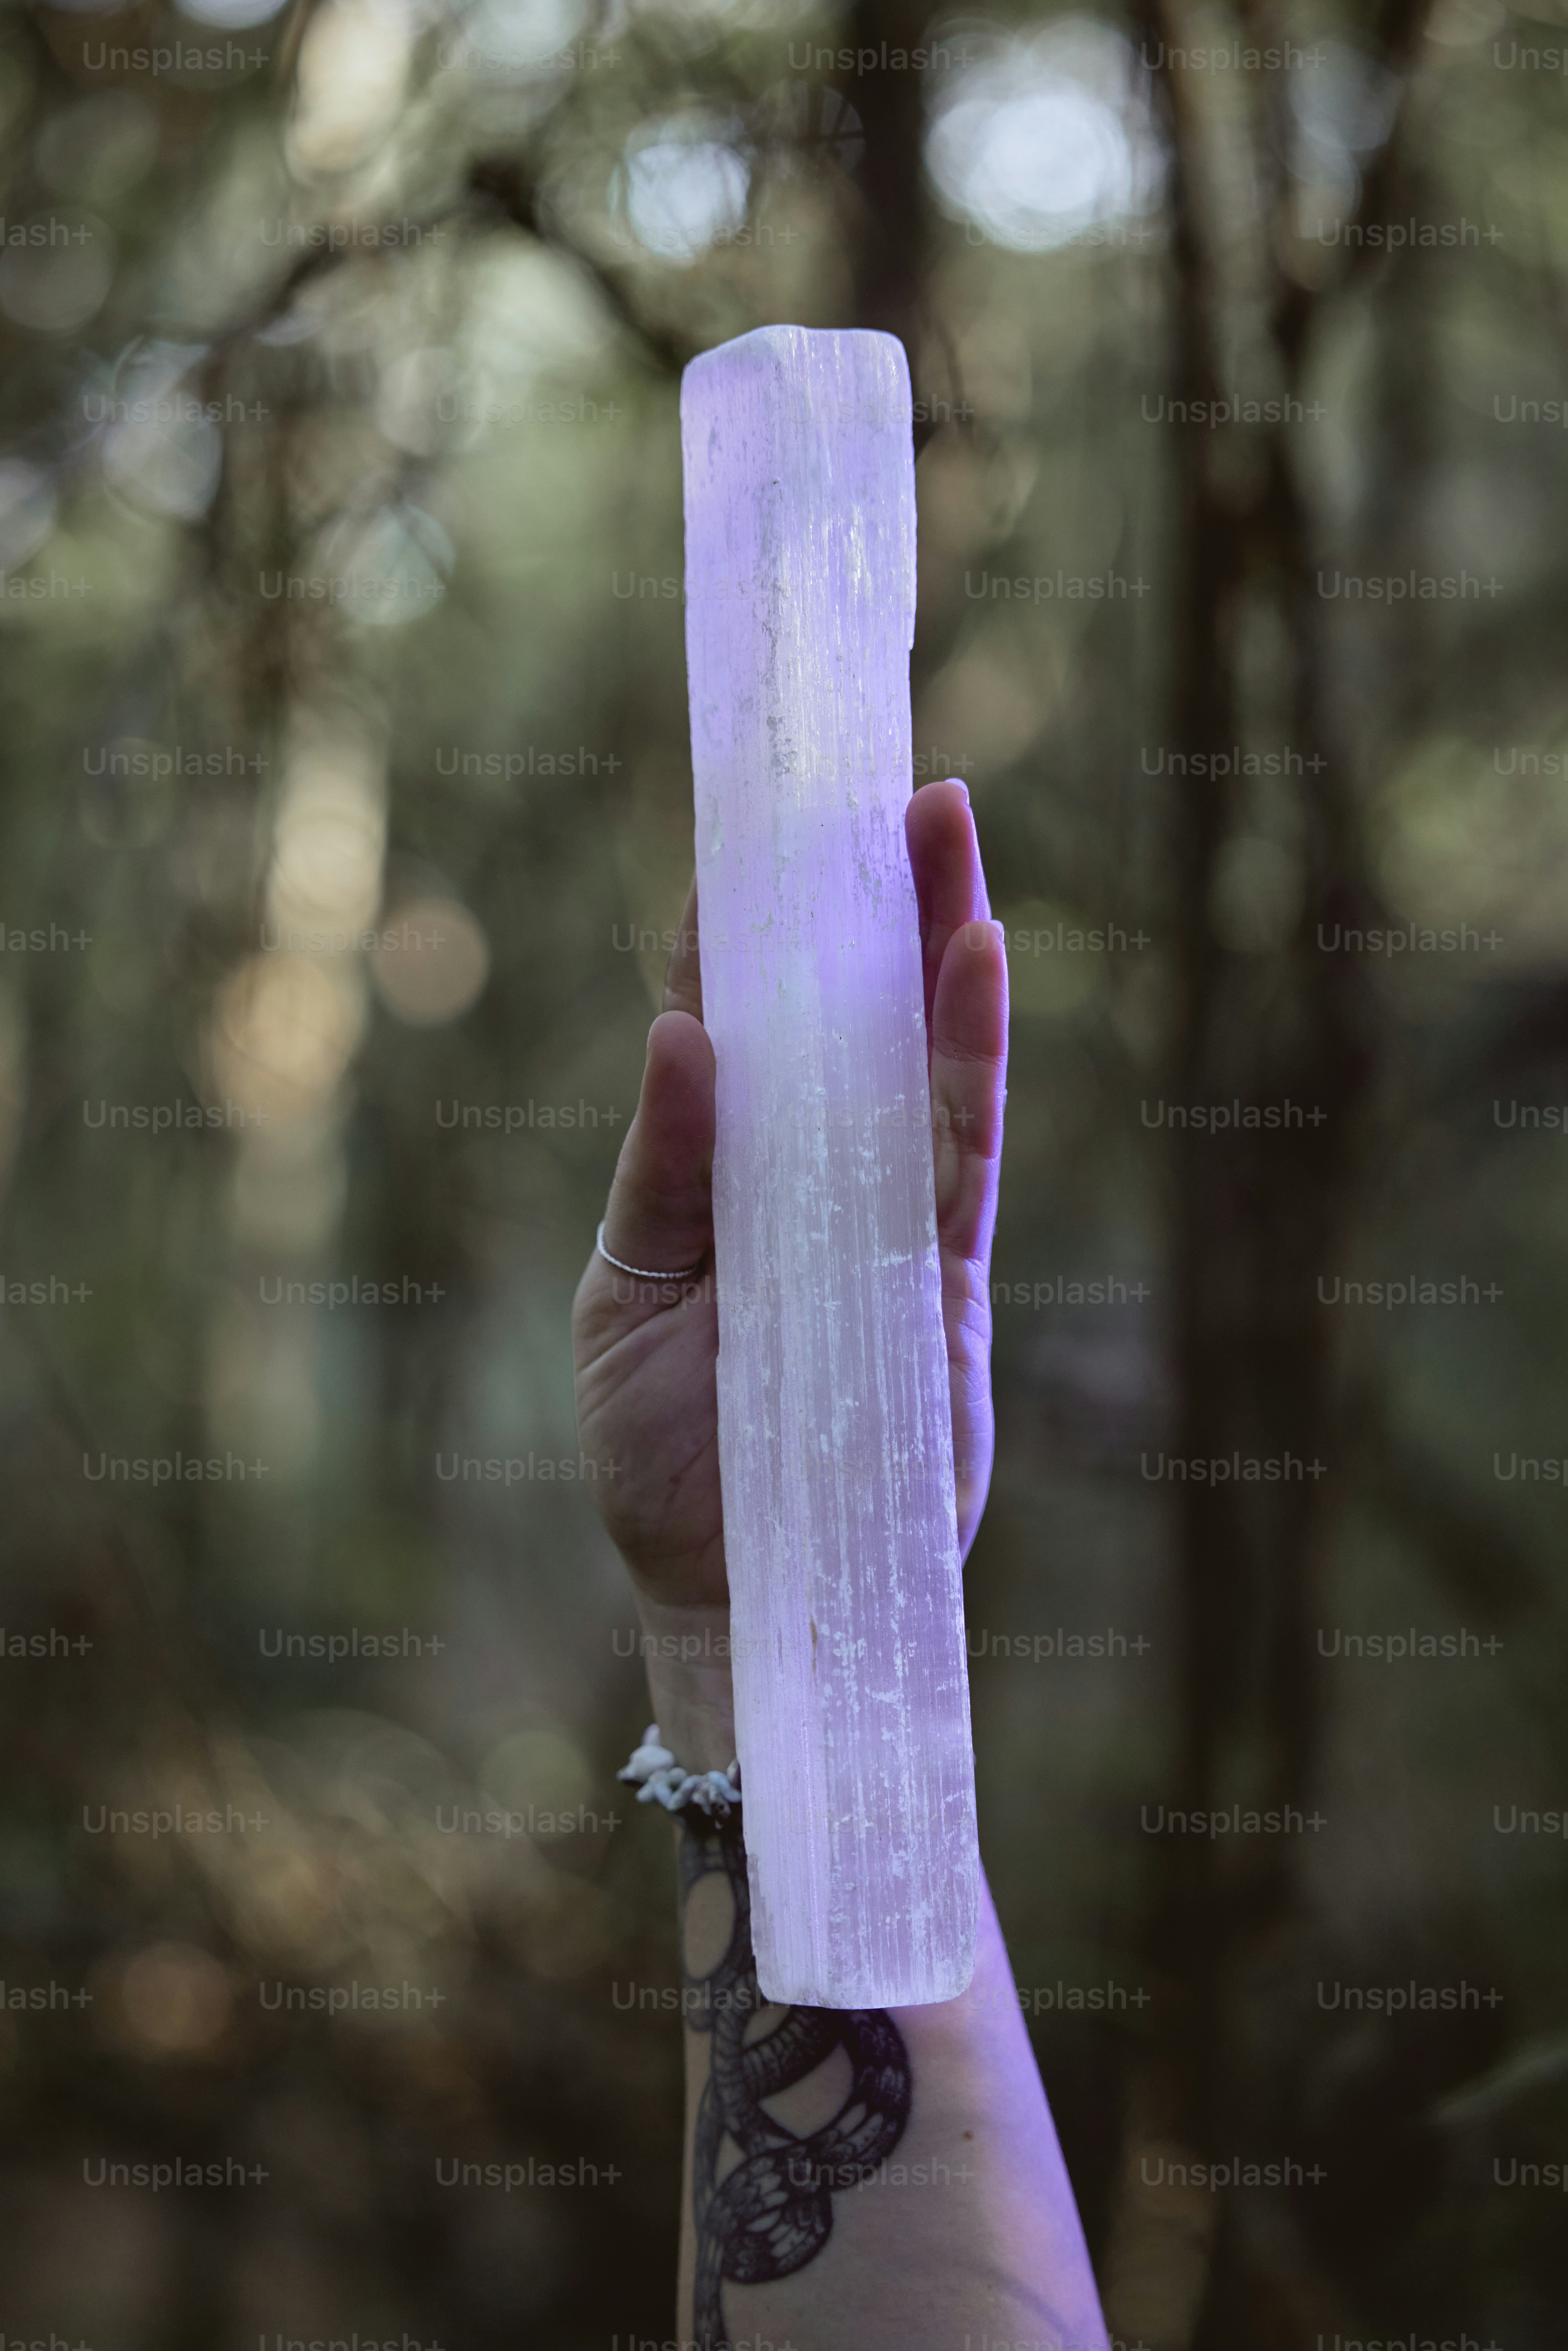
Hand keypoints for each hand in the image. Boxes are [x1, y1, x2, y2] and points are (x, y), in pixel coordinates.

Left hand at [572, 779, 1007, 1738]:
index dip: (752, 924)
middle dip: (873, 903)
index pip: (743, 1023)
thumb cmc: (663, 1449)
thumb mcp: (628, 1306)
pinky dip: (968, 1061)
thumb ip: (664, 1176)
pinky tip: (974, 965)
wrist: (734, 1586)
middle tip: (892, 782)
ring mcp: (889, 1224)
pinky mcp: (944, 1282)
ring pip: (923, 1061)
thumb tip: (678, 1034)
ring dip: (934, 945)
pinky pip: (962, 1155)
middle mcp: (816, 1180)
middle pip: (852, 1018)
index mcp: (728, 1174)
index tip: (759, 814)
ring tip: (942, 828)